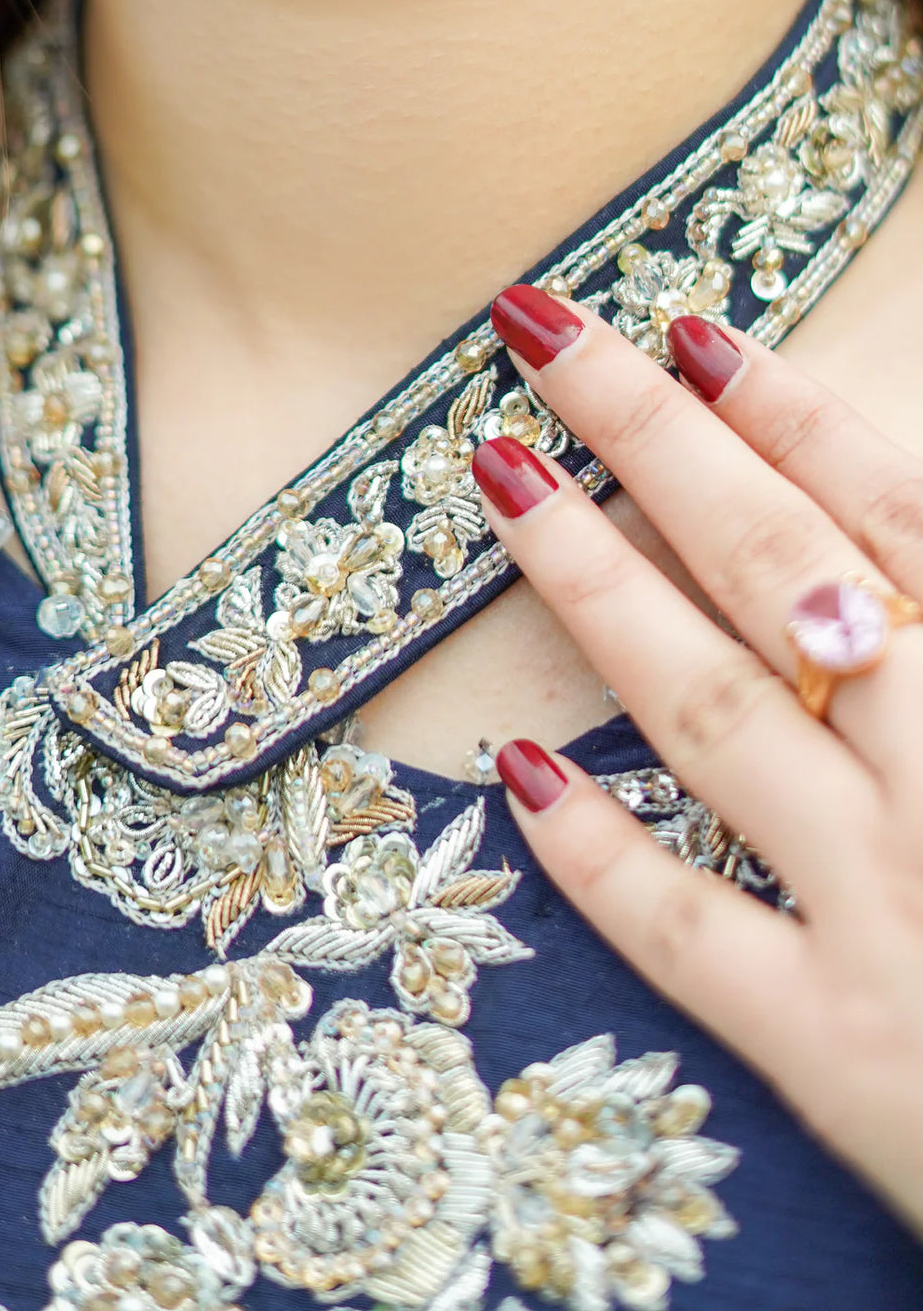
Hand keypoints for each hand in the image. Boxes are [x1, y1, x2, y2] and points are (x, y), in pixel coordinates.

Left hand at [473, 283, 922, 1234]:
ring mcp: (888, 916)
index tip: (694, 333)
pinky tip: (518, 769)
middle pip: (785, 575)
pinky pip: (696, 940)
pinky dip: (604, 857)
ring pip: (718, 718)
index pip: (897, 519)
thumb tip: (889, 558)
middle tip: (548, 338)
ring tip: (501, 482)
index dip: (792, 416)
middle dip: (659, 444)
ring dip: (600, 590)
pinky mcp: (836, 1052)